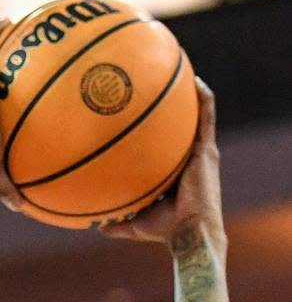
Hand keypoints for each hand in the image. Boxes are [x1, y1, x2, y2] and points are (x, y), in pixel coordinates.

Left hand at [101, 80, 224, 249]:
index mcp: (174, 170)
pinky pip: (206, 116)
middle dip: (171, 104)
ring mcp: (199, 152)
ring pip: (196, 115)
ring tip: (178, 68)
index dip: (156, 131)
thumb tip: (95, 226)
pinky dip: (203, 98)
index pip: (165, 145)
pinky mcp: (206, 150)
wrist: (190, 233)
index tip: (139, 114)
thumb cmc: (165, 231)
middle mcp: (188, 157)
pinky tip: (194, 81)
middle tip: (151, 83)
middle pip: (178, 124)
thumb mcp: (134, 224)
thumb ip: (116, 223)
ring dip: (189, 92)